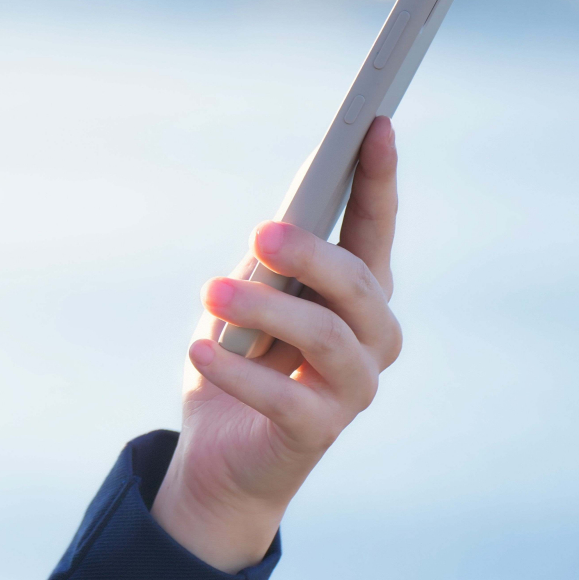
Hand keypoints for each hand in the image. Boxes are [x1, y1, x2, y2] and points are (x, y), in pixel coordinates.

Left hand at [151, 116, 402, 570]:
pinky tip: (200, 349)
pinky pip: (283, 397)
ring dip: (266, 308)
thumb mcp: (248, 296)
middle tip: (260, 232)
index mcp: (358, 292)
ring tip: (212, 292)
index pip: (376, 226)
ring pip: (327, 336)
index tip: (374, 123)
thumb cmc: (240, 358)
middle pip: (359, 281)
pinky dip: (237, 371)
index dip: (378, 176)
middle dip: (312, 252)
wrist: (219, 456)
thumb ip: (269, 264)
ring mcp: (353, 387)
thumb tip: (278, 228)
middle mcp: (372, 336)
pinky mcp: (318, 431)